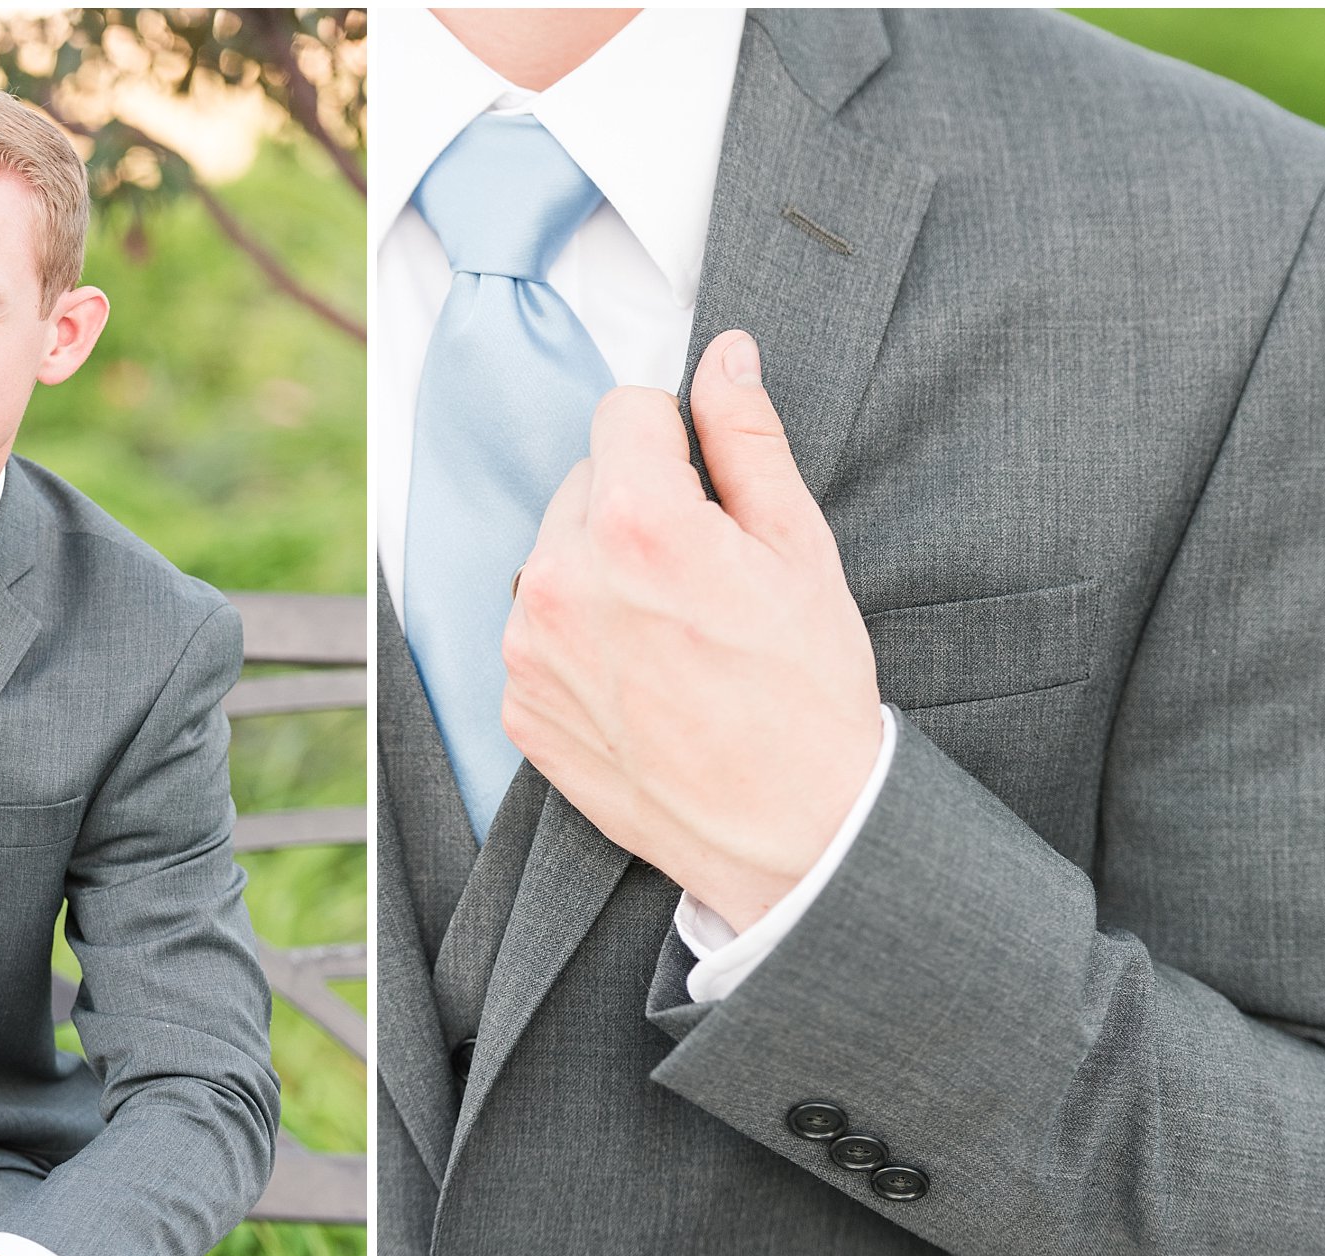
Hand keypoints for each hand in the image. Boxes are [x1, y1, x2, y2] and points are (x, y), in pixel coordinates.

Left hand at [501, 328, 882, 930]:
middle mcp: (563, 578)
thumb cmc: (807, 692)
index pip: (624, 410)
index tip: (707, 487)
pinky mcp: (516, 706)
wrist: (787, 830)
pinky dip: (577, 639)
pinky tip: (638, 677)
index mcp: (637, 524)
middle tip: (700, 576)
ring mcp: (528, 648)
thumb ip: (748, 439)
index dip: (675, 438)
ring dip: (600, 570)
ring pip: (555, 556)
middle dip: (636, 506)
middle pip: (584, 482)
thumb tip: (723, 356)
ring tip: (670, 632)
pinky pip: (537, 631)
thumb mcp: (800, 549)